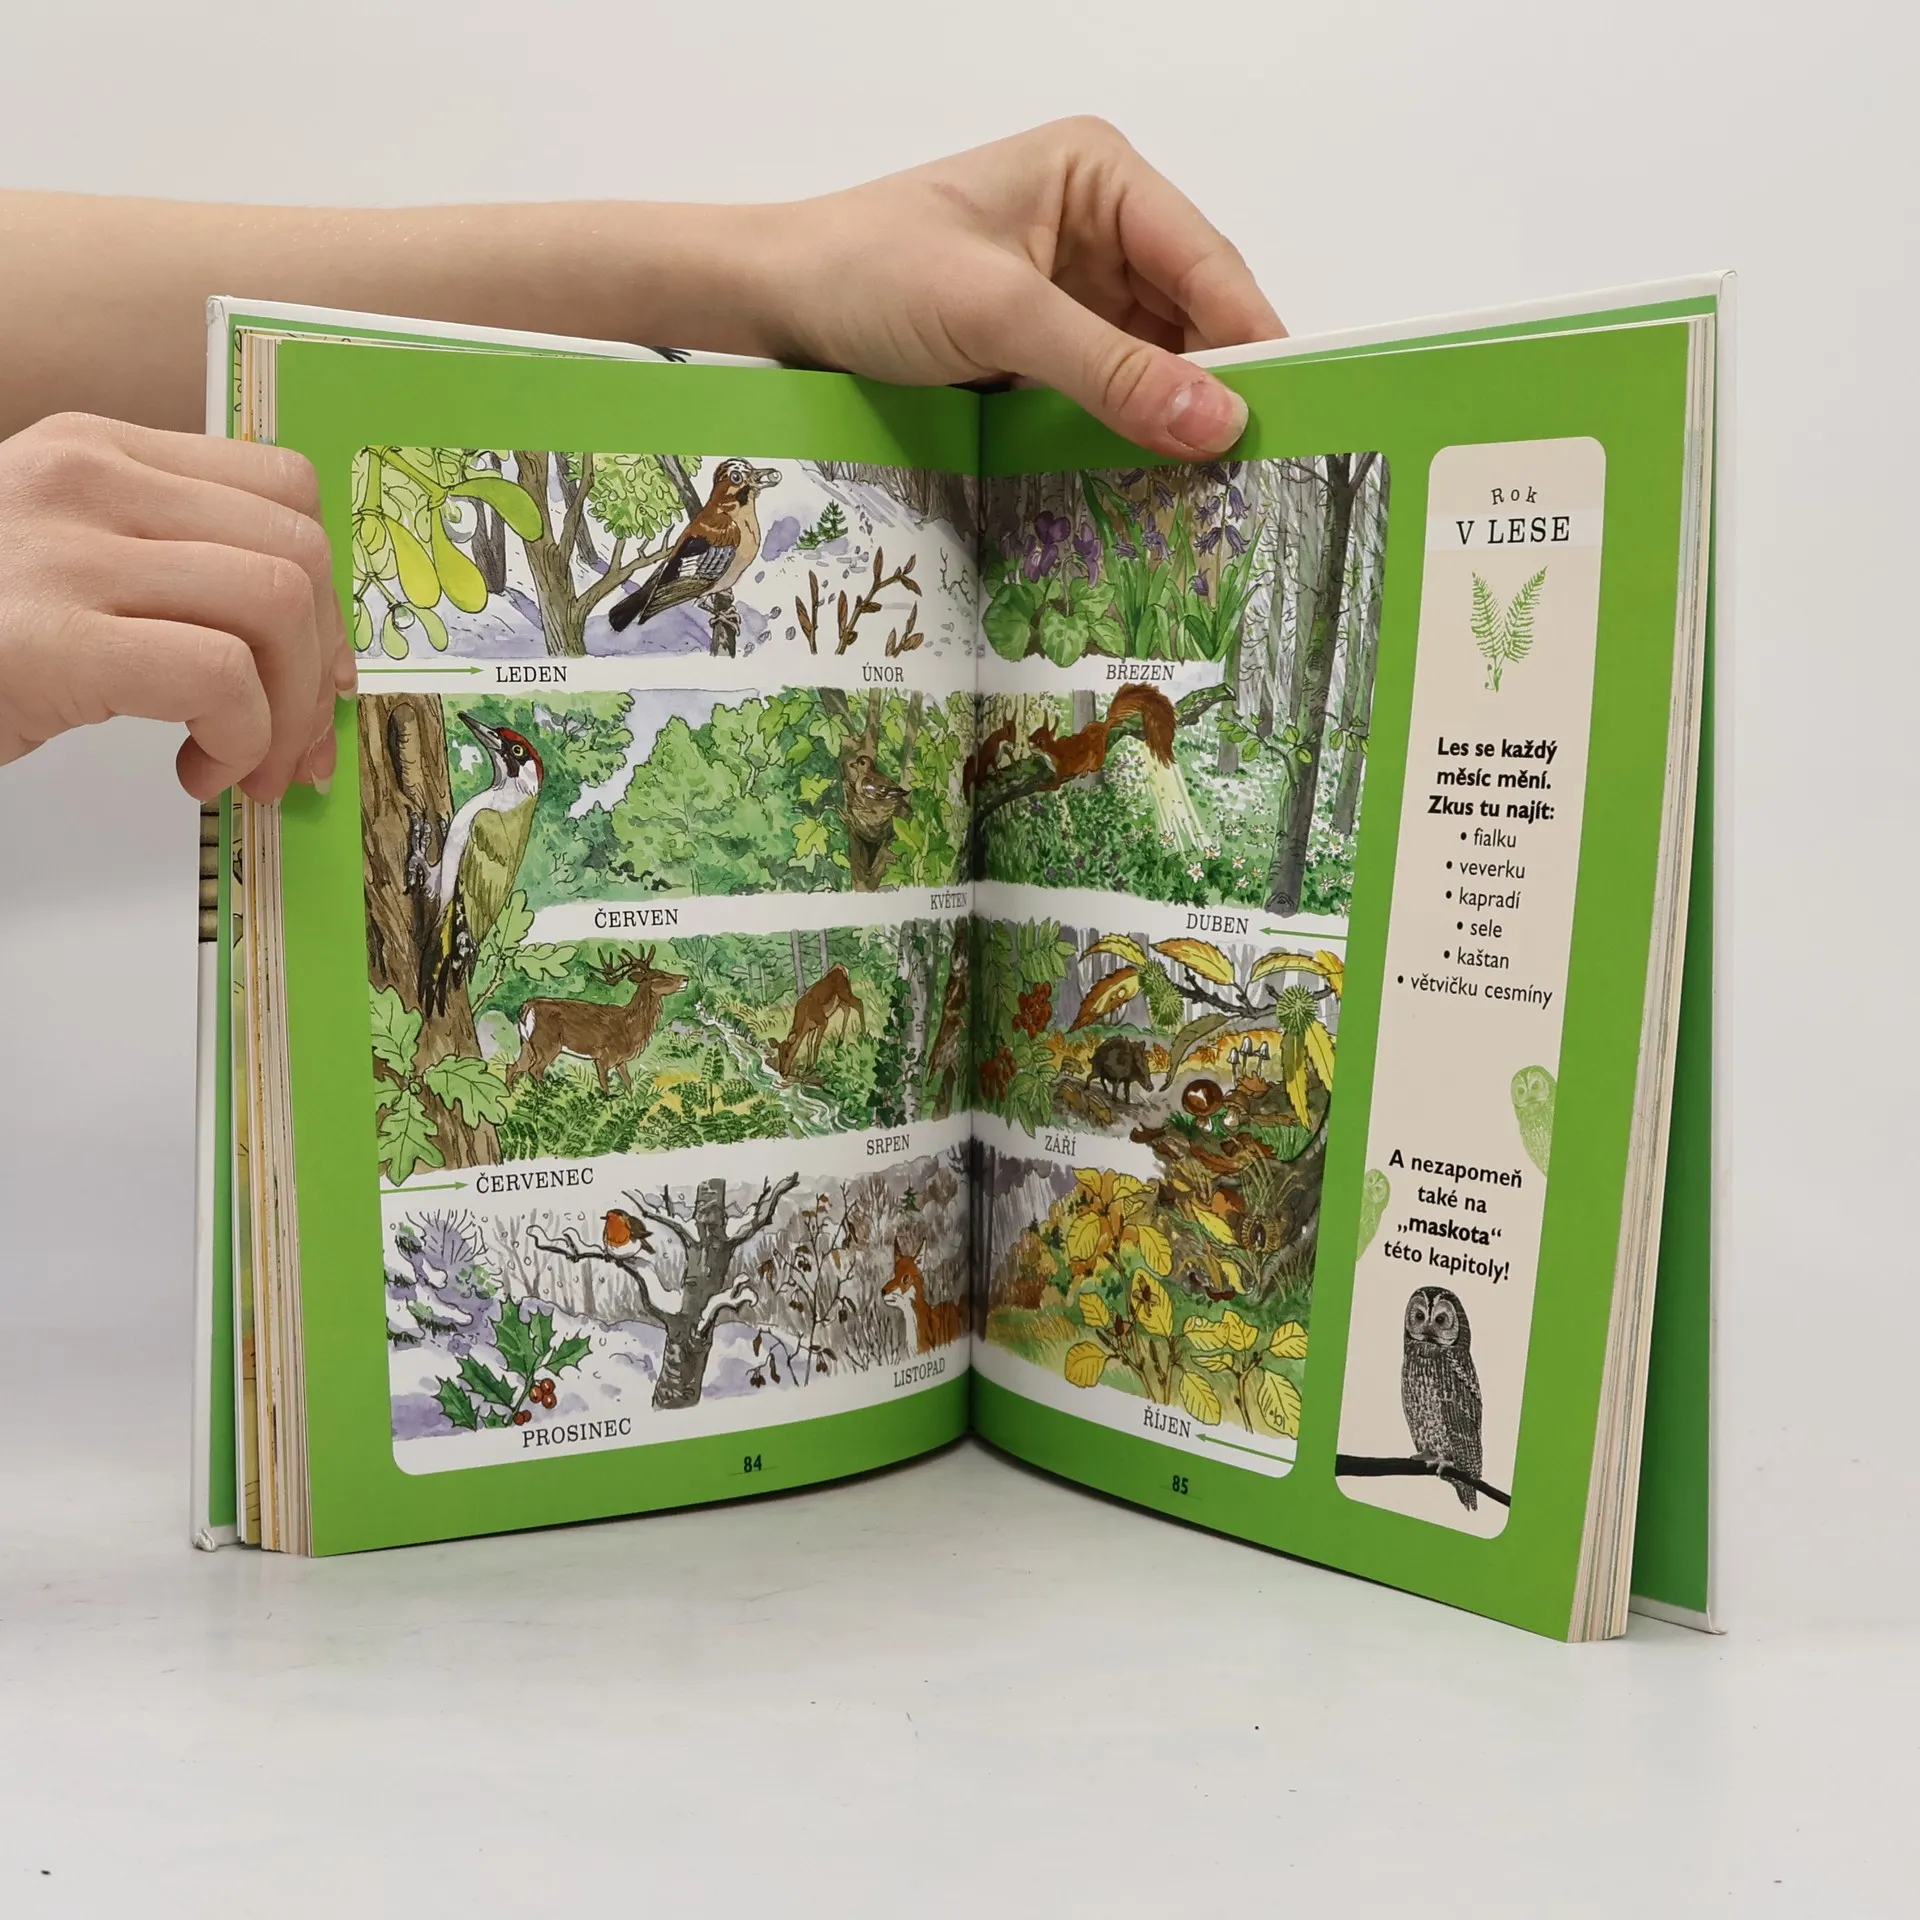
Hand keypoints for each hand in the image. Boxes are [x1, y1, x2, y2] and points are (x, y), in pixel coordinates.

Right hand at [0, 413, 353, 799]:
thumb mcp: (72, 564)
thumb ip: (172, 569)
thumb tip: (309, 654)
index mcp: (99, 450)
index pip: (283, 490)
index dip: (327, 595)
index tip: (317, 672)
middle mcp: (87, 478)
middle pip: (298, 551)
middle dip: (319, 668)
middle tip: (292, 746)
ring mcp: (65, 551)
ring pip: (276, 606)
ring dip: (286, 714)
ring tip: (243, 765)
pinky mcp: (51, 638)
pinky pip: (219, 676)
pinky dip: (240, 739)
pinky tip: (198, 771)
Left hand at [754, 119, 1283, 458]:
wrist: (772, 305)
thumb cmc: (868, 272)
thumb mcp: (997, 315)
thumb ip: (1110, 369)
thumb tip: (1217, 422)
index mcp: (1099, 175)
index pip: (1204, 261)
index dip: (1252, 340)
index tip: (1290, 413)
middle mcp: (1098, 228)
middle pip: (1190, 317)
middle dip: (1216, 389)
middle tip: (1257, 471)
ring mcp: (1071, 293)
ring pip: (1154, 364)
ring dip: (1173, 422)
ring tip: (1212, 492)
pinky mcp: (1042, 350)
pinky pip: (1108, 395)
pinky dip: (1127, 436)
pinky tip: (1150, 482)